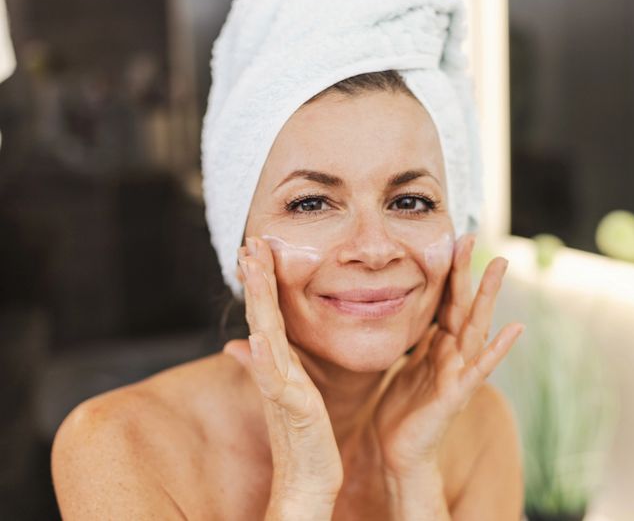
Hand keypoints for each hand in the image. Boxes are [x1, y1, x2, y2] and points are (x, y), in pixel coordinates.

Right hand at [224, 236, 342, 510]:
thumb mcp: (286, 393)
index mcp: (277, 364)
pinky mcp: (292, 406)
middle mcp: (273, 371)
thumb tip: (237, 344)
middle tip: (250, 242)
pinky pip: (274, 378)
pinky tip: (258, 336)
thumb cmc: (301, 436)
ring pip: (265, 336)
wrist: (307, 479)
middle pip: (261, 316)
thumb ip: (262, 365)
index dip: (260, 283)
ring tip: (253, 268)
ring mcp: (279, 387)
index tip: (256, 248)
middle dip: (256, 280)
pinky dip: (262, 356)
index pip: (266, 315)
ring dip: (258, 302)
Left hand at [373, 234, 524, 477]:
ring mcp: (458, 372)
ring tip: (499, 268)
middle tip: (472, 236)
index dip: (450, 272)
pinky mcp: (456, 395)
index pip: (447, 301)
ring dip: (488, 297)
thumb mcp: (407, 363)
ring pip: (475, 328)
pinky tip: (515, 330)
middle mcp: (453, 354)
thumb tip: (411, 310)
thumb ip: (417, 339)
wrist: (398, 452)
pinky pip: (479, 369)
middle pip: (463, 306)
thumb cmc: (403, 409)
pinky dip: (497, 349)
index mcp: (438, 345)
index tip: (453, 239)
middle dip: (469, 272)